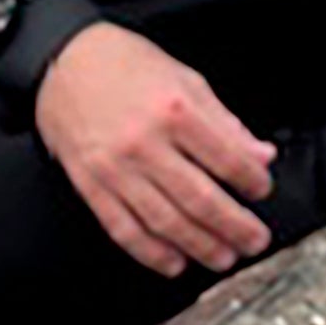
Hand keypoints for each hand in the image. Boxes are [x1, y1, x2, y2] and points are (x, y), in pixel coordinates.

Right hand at [34, 23, 275, 277]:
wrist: (64, 61)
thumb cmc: (126, 66)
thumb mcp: (186, 80)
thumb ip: (225, 122)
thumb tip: (260, 156)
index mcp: (175, 111)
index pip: (228, 159)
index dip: (253, 182)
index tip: (261, 190)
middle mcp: (145, 143)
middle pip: (201, 199)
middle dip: (235, 227)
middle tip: (255, 241)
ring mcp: (115, 168)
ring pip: (165, 221)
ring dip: (200, 246)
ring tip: (224, 258)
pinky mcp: (90, 184)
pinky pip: (123, 228)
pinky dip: (151, 253)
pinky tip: (174, 263)